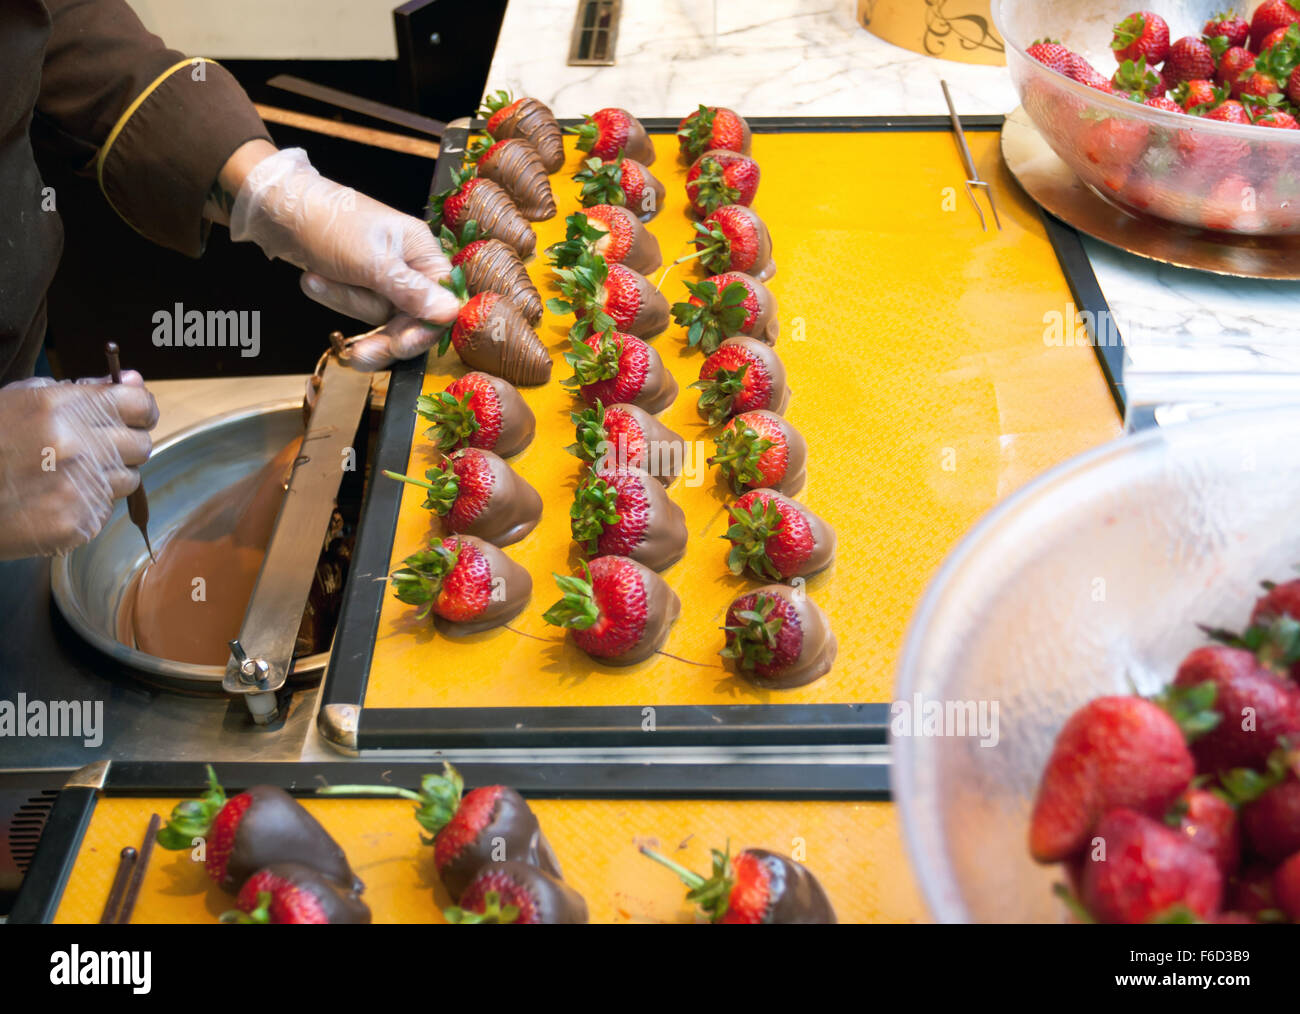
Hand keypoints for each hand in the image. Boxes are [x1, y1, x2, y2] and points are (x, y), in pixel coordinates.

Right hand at [0, 374, 157, 559]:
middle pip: (141, 444)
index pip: (138, 404)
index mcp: (61, 409)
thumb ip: (84, 390)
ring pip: (130, 479)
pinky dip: (88, 503)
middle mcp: (76, 446)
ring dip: (109, 475)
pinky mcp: (77, 523)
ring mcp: (78, 487)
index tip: (137, 415)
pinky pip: (105, 509)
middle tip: (97, 448)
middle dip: (126, 444)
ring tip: (67, 473)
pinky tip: (54, 498)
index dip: (142, 409)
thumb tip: (134, 379)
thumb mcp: (21, 400)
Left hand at [226, 145, 459, 368]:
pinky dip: (336, 298)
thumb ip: (412, 292)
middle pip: (412, 319)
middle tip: (360, 355)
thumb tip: (452, 312)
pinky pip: (358, 308)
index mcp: (422, 252)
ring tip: (314, 280)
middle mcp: (409, 266)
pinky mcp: (361, 284)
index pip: (441, 302)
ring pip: (380, 317)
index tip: (402, 345)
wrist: (279, 208)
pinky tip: (312, 280)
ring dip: (347, 304)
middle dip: (383, 335)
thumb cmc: (329, 223)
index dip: (425, 329)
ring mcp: (385, 277)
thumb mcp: (372, 262)